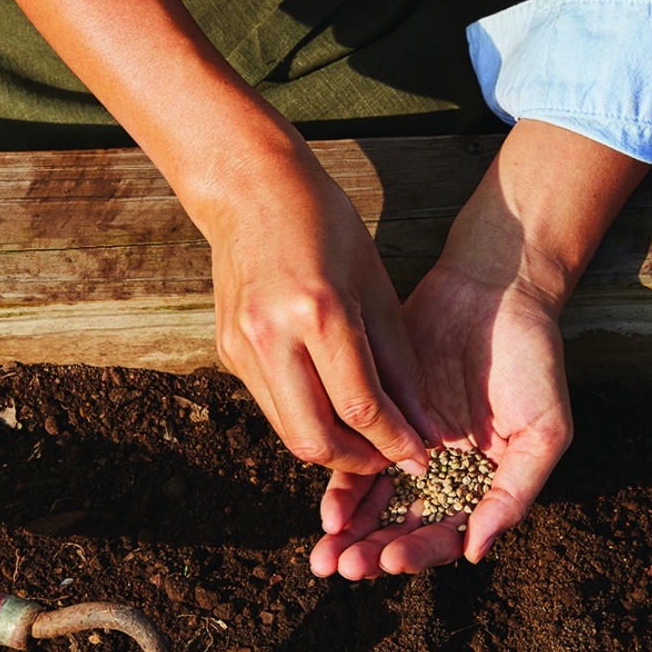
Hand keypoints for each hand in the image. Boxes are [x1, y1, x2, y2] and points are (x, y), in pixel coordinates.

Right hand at [198, 138, 432, 474]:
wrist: (252, 190)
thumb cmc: (326, 226)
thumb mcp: (377, 287)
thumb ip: (399, 364)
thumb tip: (423, 427)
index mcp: (318, 313)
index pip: (360, 406)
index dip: (396, 442)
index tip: (422, 456)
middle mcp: (272, 337)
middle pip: (315, 438)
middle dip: (360, 461)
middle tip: (392, 458)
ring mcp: (242, 348)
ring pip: (290, 432)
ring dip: (334, 447)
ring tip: (369, 439)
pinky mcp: (229, 353)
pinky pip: (275, 406)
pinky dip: (309, 417)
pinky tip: (335, 407)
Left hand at [309, 261, 571, 576]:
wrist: (494, 289)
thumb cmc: (533, 359)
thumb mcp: (544, 430)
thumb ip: (514, 492)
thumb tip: (474, 553)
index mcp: (483, 485)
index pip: (448, 534)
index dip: (421, 553)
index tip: (393, 561)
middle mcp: (445, 473)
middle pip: (405, 527)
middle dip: (374, 553)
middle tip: (345, 569)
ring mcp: (410, 445)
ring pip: (376, 502)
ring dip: (353, 533)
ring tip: (327, 555)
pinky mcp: (380, 413)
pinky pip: (357, 459)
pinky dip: (343, 487)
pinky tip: (327, 510)